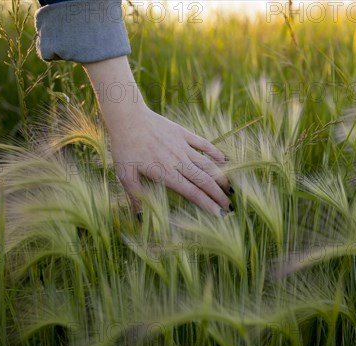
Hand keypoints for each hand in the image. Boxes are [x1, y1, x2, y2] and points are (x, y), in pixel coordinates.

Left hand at [83, 56, 232, 215]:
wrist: (127, 116)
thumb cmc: (124, 147)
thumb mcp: (125, 175)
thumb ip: (136, 197)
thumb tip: (142, 218)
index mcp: (165, 173)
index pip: (192, 192)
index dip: (207, 204)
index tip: (220, 214)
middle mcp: (178, 161)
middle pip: (204, 180)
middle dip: (218, 195)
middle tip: (230, 207)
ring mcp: (182, 146)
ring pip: (207, 164)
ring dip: (221, 177)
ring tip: (230, 189)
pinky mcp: (182, 133)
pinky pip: (203, 144)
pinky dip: (216, 152)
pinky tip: (226, 160)